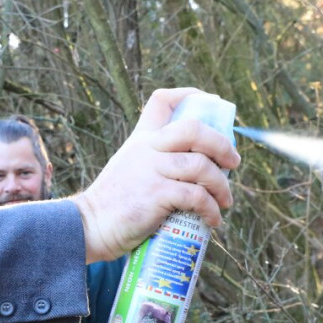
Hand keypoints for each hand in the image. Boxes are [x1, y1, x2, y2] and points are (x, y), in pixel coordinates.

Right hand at [69, 88, 239, 262]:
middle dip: (222, 144)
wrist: (89, 226)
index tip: (211, 105)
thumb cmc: (114, 203)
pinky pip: (196, 196)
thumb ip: (153, 161)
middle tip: (232, 163)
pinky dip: (211, 209)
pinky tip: (212, 220)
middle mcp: (147, 148)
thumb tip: (195, 168)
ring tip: (225, 201)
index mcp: (141, 139)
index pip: (162, 100)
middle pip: (194, 129)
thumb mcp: (130, 168)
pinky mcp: (156, 196)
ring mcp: (151, 170)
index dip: (191, 95)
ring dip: (221, 186)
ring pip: (201, 166)